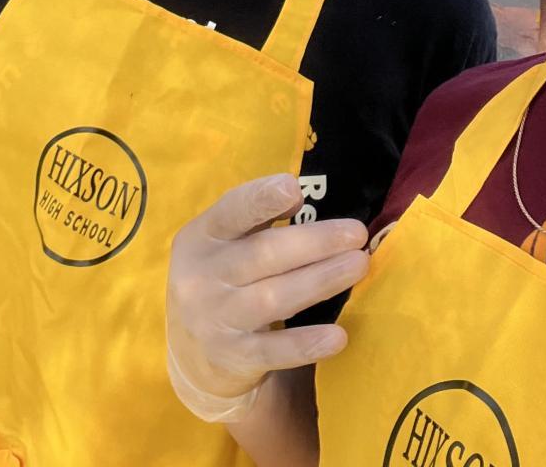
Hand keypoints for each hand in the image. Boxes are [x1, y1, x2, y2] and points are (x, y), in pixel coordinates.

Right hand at [167, 174, 368, 417]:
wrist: (187, 351)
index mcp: (203, 237)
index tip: (294, 188)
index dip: (261, 199)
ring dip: (320, 281)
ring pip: (273, 299)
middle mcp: (204, 277)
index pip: (231, 212)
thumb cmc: (220, 275)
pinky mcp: (234, 358)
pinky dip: (306, 344)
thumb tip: (297, 194)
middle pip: (263, 255)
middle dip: (314, 242)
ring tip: (359, 265)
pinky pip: (274, 351)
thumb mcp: (223, 241)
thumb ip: (257, 216)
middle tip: (357, 233)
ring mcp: (217, 320)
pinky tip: (338, 336)